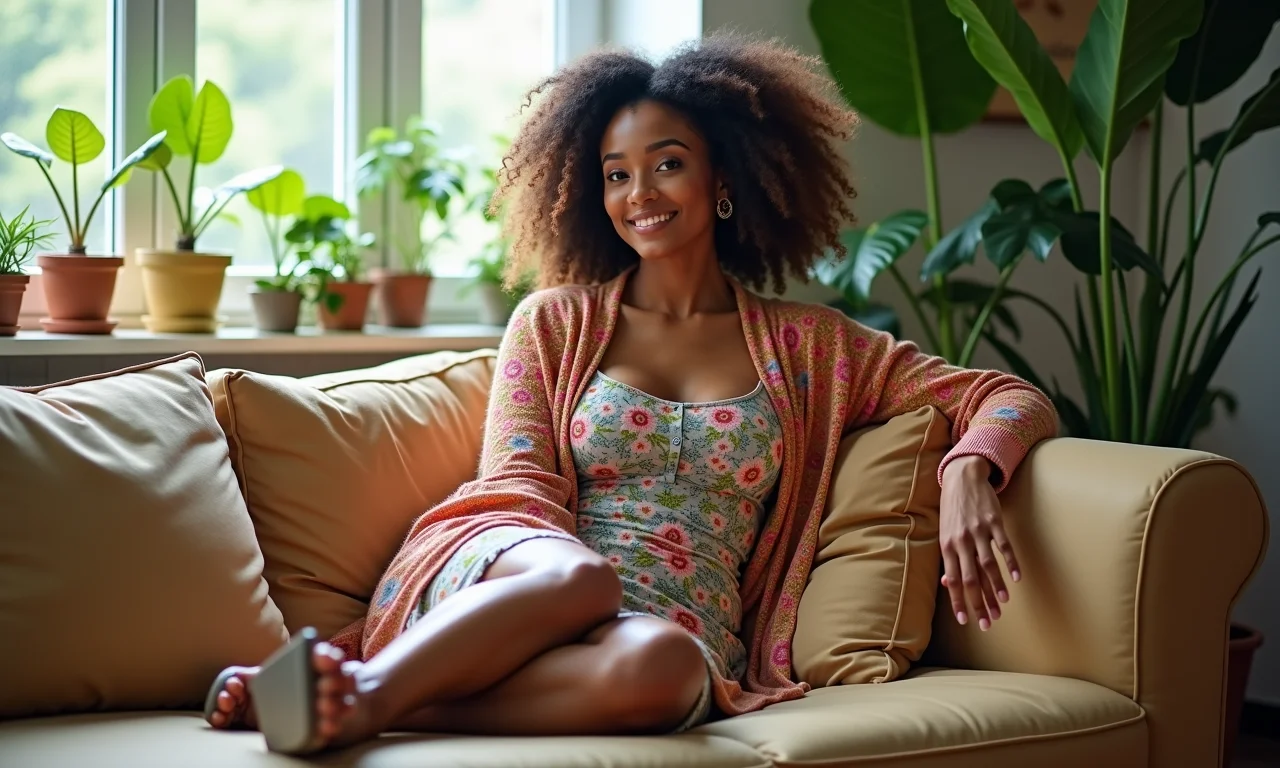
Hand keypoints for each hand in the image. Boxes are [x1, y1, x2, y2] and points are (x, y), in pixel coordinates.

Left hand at [938, 456, 1020, 630]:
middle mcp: (961, 542)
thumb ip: (949, 559)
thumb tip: (949, 584)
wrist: (962, 477)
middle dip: (980, 603)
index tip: (966, 621)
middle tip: (990, 622)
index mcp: (946, 547)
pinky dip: (1011, 563)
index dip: (959, 602)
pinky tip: (1017, 578)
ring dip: (997, 588)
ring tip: (1004, 605)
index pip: (953, 581)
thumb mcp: (944, 533)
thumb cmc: (952, 510)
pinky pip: (1004, 547)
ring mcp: (978, 532)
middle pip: (971, 579)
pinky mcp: (994, 522)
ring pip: (988, 566)